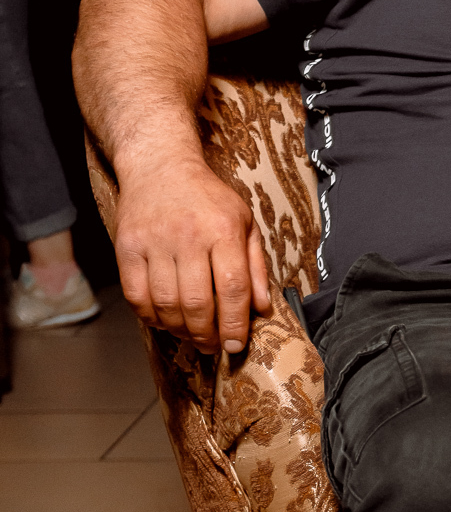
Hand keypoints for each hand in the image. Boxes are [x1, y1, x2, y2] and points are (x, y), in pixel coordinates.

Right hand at [114, 156, 271, 353]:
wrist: (159, 165)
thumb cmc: (207, 198)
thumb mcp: (244, 222)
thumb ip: (255, 266)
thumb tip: (261, 308)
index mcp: (223, 230)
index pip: (232, 288)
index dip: (234, 324)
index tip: (235, 345)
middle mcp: (188, 236)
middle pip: (197, 302)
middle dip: (206, 334)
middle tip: (211, 346)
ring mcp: (154, 241)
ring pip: (166, 304)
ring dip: (179, 330)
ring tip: (190, 335)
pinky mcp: (127, 246)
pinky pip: (136, 296)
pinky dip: (150, 317)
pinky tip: (164, 320)